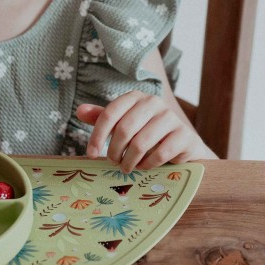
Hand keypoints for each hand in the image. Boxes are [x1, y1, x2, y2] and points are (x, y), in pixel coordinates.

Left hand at [76, 91, 215, 171]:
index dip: (97, 135)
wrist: (181, 143)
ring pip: (141, 143)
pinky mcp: (185, 135)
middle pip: (124, 129)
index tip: (91, 154)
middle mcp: (153, 102)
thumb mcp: (122, 122)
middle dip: (114, 150)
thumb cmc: (145, 131)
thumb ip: (101, 117)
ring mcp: (171, 117)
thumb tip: (79, 111)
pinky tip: (144, 166)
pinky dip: (148, 164)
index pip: (109, 114)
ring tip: (126, 167)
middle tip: (113, 162)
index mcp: (135, 97)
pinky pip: (160, 153)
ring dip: (130, 161)